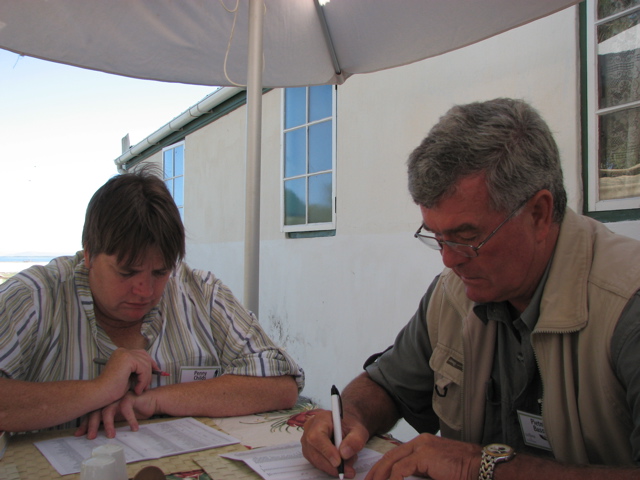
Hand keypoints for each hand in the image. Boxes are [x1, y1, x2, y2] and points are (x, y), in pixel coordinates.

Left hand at [75, 390, 157, 438]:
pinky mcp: (129, 397)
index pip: (92, 413)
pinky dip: (130, 419)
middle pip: (96, 412)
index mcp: (106, 404)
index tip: (78, 434)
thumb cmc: (136, 410)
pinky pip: (126, 409)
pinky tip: (134, 428)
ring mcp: (119, 398)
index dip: (85, 424)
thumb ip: (109, 421)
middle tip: (91, 437)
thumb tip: (95, 432)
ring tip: (111, 436)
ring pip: (108, 411)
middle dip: (91, 425)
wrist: (152, 401)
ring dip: (108, 424)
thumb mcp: (119, 418)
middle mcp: (110, 400)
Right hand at [97, 348, 159, 397]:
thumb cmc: (112, 389)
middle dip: (150, 370)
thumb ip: (137, 370)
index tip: (156, 373)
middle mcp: (123, 350)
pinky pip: (143, 369)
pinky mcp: (127, 359)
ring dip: (146, 379)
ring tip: (140, 390)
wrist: (100, 393)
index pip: (141, 354)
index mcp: (121, 353)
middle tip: (147, 385)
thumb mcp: (128, 376)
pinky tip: (137, 389)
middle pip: (145, 357)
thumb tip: (153, 368)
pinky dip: (143, 380)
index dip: (150, 363)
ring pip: (146, 364)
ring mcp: (125, 353)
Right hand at [301, 409, 369, 477]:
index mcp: (321, 418)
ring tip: (348, 465)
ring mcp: (307, 441)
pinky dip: (329, 468)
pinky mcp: (309, 452)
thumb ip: (355, 440)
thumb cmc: (351, 426)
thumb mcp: (359, 430)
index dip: (326, 450)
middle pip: (314, 451)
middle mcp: (310, 429)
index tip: (339, 462)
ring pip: (315, 460)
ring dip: (332, 468)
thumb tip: (344, 454)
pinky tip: (341, 465)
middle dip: (331, 465)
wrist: (347, 426)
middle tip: (348, 471)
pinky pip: (317, 463)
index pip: (317, 436)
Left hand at [364, 433, 480, 479]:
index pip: (396, 455)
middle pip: (390, 456)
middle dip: (377, 472)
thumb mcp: (437, 473)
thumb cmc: (464, 472)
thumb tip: (402, 479)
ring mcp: (423, 446)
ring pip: (393, 461)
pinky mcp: (425, 454)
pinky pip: (401, 469)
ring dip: (381, 476)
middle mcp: (421, 442)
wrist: (482, 467)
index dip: (383, 468)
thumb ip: (421, 474)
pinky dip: (393, 479)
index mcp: (423, 445)